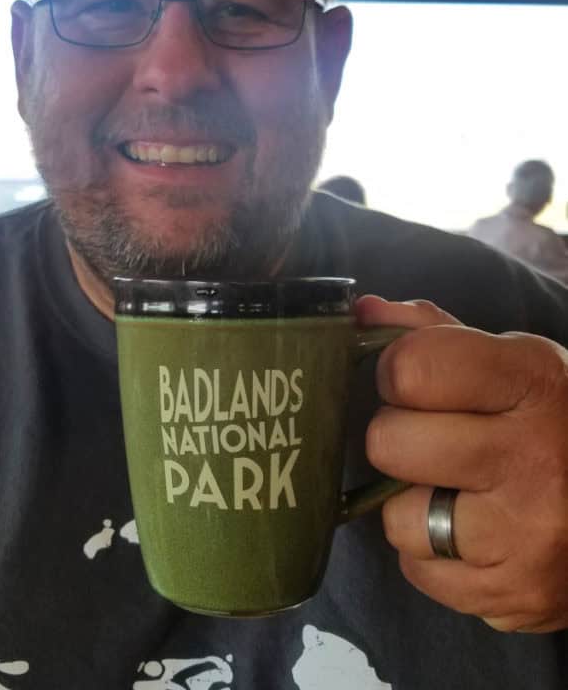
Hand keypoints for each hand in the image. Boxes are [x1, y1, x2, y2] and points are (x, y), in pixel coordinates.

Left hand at [356, 294, 567, 632]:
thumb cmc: (557, 421)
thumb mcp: (514, 362)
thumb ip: (434, 333)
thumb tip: (361, 313)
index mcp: (532, 382)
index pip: (412, 368)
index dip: (398, 371)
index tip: (414, 380)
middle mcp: (534, 457)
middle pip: (389, 443)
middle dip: (399, 438)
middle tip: (434, 440)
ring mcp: (527, 533)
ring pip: (397, 518)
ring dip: (413, 506)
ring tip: (456, 492)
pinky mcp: (518, 594)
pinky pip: (420, 572)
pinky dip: (433, 557)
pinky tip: (472, 534)